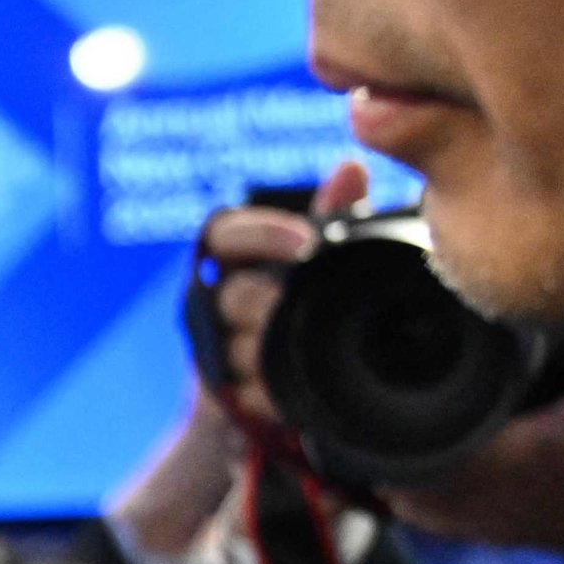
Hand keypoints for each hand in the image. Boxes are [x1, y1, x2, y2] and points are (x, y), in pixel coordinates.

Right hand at [194, 160, 368, 418]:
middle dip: (275, 309)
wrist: (285, 398)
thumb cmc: (312, 312)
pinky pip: (242, 390)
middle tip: (310, 316)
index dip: (263, 234)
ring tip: (310, 361)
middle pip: (237, 294)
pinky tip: (291, 396)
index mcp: (236, 257)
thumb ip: (332, 216)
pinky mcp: (218, 389)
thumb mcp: (323, 261)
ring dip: (275, 356)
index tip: (307, 244)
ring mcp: (212, 342)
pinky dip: (270, 394)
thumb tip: (350, 166)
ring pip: (238, 345)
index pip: (227, 232)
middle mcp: (215, 295)